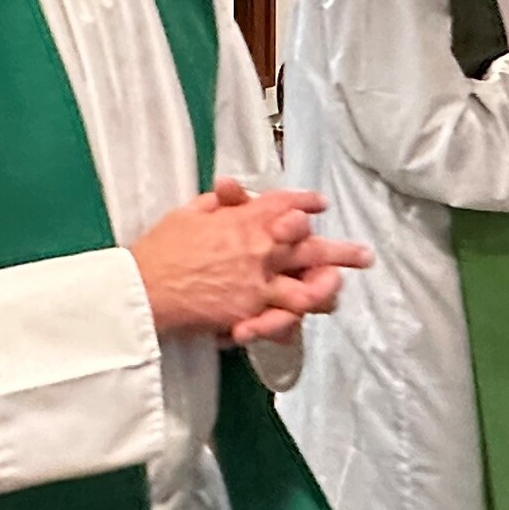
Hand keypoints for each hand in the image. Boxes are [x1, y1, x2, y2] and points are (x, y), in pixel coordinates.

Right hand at [129, 179, 369, 342]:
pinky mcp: (249, 311)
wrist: (144, 288)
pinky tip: (305, 317)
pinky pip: (283, 317)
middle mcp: (259, 248)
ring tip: (339, 288)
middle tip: (364, 255)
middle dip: (342, 250)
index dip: (307, 203)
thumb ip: (217, 203)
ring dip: (328, 287)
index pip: (287, 204)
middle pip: (312, 245)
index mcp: (245, 219)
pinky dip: (295, 318)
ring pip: (309, 286)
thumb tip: (231, 191)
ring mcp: (258, 282)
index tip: (319, 204)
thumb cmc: (160, 249)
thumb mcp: (189, 213)